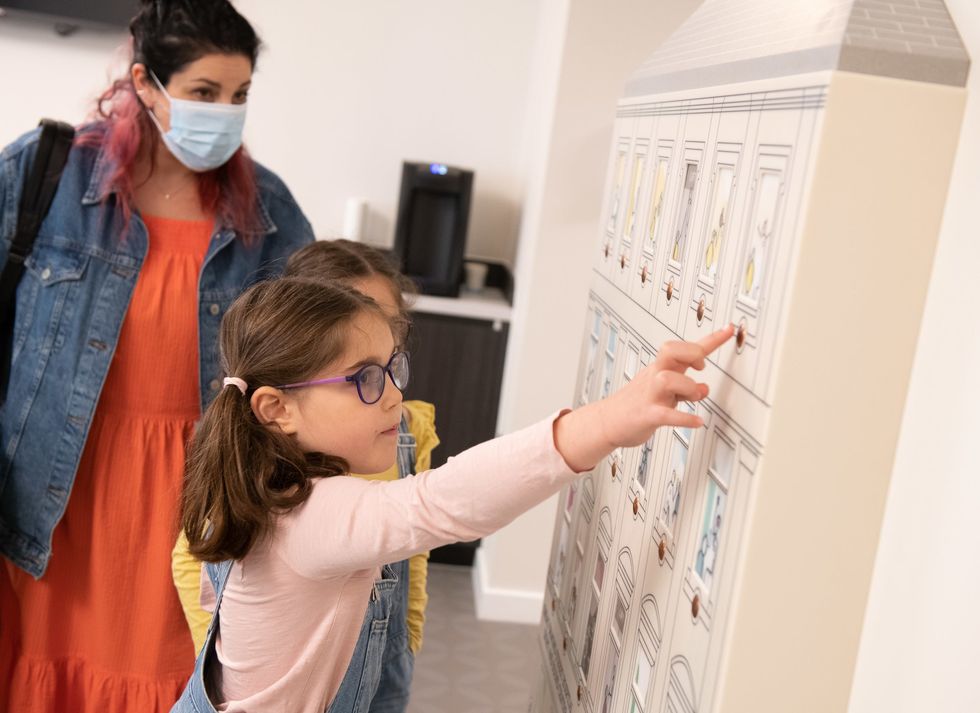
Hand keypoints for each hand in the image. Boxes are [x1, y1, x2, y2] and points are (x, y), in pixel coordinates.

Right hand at [554, 324, 733, 471]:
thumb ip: (686, 386)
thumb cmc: (636, 403)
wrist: (607, 421)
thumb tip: (705, 387)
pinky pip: (666, 415)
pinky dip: (684, 418)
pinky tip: (697, 422)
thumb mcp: (664, 390)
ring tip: (694, 398)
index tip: (729, 329)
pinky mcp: (646, 415)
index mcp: (661, 368)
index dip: (711, 338)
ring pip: (667, 380)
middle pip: (670, 350)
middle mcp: (655, 376)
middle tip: (700, 368)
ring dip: (688, 388)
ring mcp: (649, 395)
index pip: (687, 348)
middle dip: (692, 354)